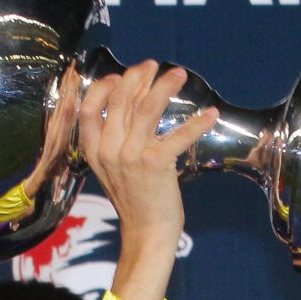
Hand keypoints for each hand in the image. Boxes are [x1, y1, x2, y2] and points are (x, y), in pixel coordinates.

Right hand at [79, 62, 214, 299]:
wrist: (146, 234)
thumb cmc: (136, 200)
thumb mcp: (114, 169)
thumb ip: (116, 139)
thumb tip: (132, 105)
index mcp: (96, 151)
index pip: (89, 109)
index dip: (104, 87)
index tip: (120, 75)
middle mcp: (110, 151)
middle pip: (121, 100)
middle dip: (139, 76)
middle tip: (155, 65)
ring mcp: (131, 157)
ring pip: (146, 108)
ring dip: (164, 87)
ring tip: (179, 74)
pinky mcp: (155, 165)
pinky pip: (177, 136)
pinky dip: (197, 123)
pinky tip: (211, 115)